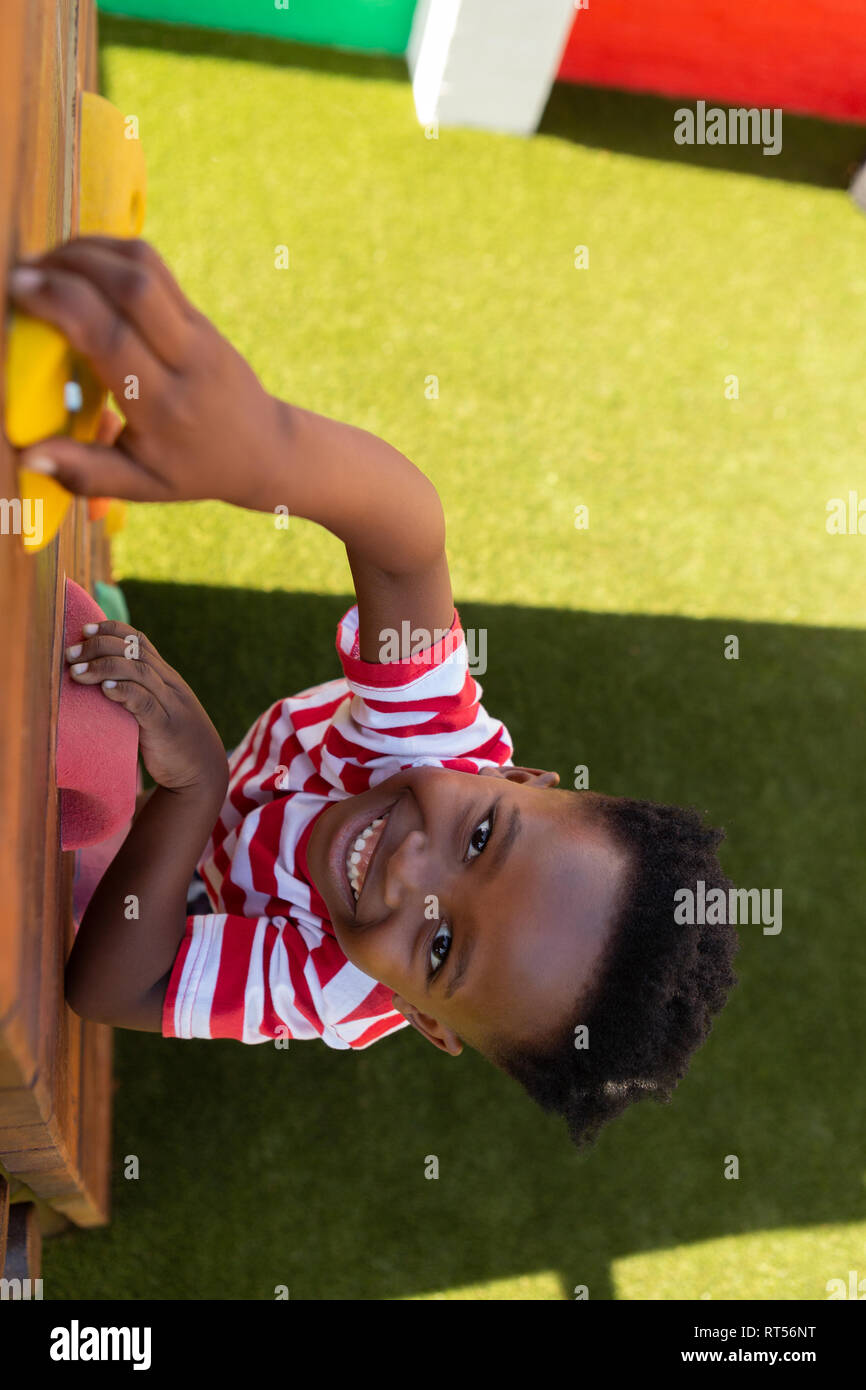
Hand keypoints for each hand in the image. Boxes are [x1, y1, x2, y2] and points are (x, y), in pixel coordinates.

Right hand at [8, 236, 280, 507]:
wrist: (263, 449)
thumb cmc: (194, 470)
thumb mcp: (142, 485)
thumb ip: (85, 472)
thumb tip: (27, 455)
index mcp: (165, 407)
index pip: (113, 338)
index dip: (63, 303)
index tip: (19, 289)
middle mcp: (185, 360)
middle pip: (132, 288)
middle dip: (69, 266)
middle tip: (22, 273)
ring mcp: (197, 330)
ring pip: (145, 265)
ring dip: (88, 251)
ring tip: (44, 264)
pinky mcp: (198, 312)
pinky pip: (154, 266)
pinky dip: (109, 251)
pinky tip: (77, 263)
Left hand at [65, 618, 227, 793]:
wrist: (202, 770)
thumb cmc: (171, 739)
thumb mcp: (155, 708)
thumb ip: (136, 691)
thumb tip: (98, 680)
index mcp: (165, 676)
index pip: (139, 640)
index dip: (112, 629)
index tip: (85, 629)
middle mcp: (169, 684)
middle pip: (135, 650)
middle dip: (100, 646)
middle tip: (71, 654)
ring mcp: (170, 704)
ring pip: (139, 671)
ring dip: (104, 666)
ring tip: (77, 672)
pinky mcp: (165, 726)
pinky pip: (145, 702)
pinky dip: (124, 691)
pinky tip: (105, 688)